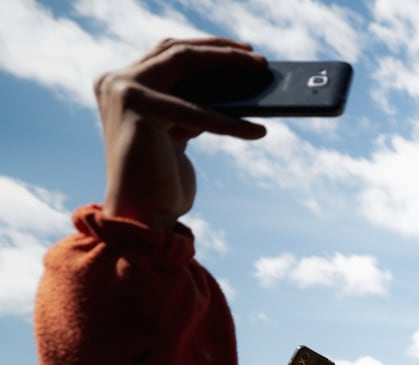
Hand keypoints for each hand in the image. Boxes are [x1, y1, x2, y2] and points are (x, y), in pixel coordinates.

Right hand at [96, 38, 268, 227]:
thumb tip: (230, 90)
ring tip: (261, 72)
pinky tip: (258, 130)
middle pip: (176, 49)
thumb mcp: (177, 134)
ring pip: (184, 60)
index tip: (245, 53)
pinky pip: (198, 111)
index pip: (169, 56)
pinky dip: (231, 122)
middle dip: (221, 49)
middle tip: (260, 59)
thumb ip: (189, 108)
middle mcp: (116, 82)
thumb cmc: (163, 184)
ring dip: (227, 62)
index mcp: (122, 86)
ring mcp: (123, 91)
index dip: (209, 51)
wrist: (141, 219)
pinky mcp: (139, 107)